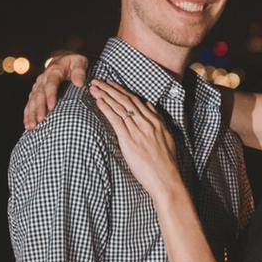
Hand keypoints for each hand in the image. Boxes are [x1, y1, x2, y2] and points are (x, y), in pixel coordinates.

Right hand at [23, 53, 88, 129]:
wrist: (62, 60)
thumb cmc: (73, 63)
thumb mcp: (79, 62)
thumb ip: (79, 71)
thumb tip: (79, 83)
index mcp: (54, 71)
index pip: (51, 84)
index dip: (50, 95)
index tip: (52, 107)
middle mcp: (43, 79)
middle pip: (39, 94)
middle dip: (39, 108)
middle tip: (40, 120)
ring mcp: (38, 86)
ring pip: (32, 100)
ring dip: (31, 113)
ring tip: (31, 126)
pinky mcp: (35, 92)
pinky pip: (29, 103)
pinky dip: (28, 114)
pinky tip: (27, 125)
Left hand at [88, 80, 184, 202]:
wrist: (166, 179)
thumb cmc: (166, 163)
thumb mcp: (167, 137)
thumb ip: (158, 119)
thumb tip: (149, 105)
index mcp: (156, 121)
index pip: (136, 100)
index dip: (121, 90)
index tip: (111, 83)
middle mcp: (147, 122)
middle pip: (126, 100)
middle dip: (110, 88)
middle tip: (98, 81)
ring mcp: (138, 130)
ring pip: (119, 107)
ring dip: (105, 95)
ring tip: (94, 88)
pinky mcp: (129, 140)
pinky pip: (116, 120)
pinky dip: (106, 108)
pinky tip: (98, 101)